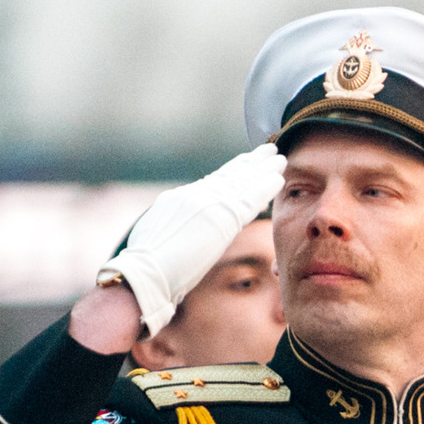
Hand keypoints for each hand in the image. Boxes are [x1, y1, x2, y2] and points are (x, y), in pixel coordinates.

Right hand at [98, 144, 287, 337]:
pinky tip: (278, 179)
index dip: (232, 172)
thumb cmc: (145, 269)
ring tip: (279, 159)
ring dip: (263, 170)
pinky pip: (248, 199)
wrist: (144, 273)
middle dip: (250, 163)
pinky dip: (264, 187)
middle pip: (228, 175)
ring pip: (241, 182)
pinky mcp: (220, 218)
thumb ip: (175, 229)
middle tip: (268, 150)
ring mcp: (206, 204)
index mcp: (177, 200)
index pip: (210, 183)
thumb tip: (182, 235)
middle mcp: (192, 196)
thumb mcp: (156, 239)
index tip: (246, 162)